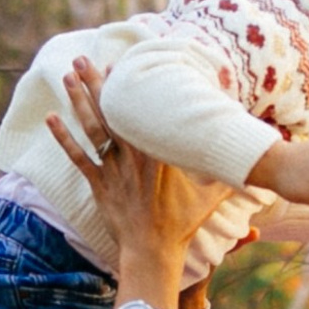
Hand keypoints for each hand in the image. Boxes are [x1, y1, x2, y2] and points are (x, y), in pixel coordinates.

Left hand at [46, 58, 223, 308]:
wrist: (154, 251)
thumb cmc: (183, 223)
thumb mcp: (211, 196)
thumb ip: (229, 175)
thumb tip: (257, 162)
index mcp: (158, 153)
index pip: (141, 113)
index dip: (127, 88)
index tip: (119, 64)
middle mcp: (133, 156)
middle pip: (112, 112)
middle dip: (96, 83)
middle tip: (83, 58)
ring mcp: (114, 170)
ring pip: (93, 129)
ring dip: (79, 101)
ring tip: (69, 76)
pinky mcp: (99, 185)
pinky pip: (78, 157)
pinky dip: (63, 139)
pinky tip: (51, 119)